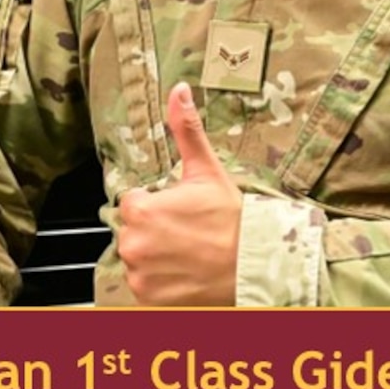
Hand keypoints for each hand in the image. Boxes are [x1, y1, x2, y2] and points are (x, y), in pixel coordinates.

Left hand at [118, 83, 241, 305]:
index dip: (160, 205)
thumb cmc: (233, 218)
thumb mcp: (208, 171)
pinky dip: (162, 282)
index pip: (134, 203)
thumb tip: (178, 90)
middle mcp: (132, 242)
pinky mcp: (147, 297)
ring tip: (190, 255)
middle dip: (156, 231)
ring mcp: (139, 273)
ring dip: (158, 257)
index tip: (183, 212)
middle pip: (135, 231)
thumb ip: (186, 130)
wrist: (257, 265)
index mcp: (141, 208)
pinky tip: (186, 273)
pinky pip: (145, 285)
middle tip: (190, 234)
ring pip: (139, 258)